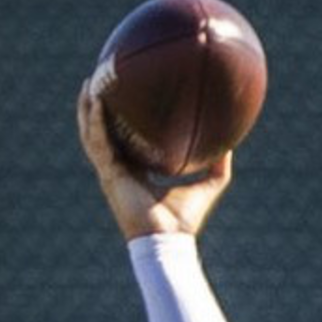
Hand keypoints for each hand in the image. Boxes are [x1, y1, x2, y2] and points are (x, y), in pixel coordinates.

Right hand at [78, 79, 230, 240]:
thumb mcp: (208, 185)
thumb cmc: (185, 220)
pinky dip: (95, 121)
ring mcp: (110, 172)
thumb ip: (219, 164)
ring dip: (86, 108)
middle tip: (99, 79)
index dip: (120, 118)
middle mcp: (119, 169)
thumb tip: (234, 143)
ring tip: (89, 82)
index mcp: (135, 171)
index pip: (123, 139)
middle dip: (96, 106)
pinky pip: (98, 142)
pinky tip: (97, 101)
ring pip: (90, 134)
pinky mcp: (108, 174)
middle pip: (100, 132)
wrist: (168, 241)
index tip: (123, 93)